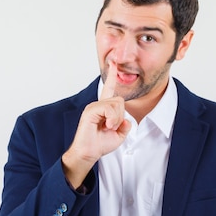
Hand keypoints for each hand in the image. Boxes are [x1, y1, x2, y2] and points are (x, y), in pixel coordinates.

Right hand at [62, 62, 130, 187]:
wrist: (89, 153)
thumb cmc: (100, 144)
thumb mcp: (119, 135)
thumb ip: (125, 125)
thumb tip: (126, 119)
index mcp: (104, 108)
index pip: (109, 89)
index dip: (111, 76)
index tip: (113, 63)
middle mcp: (98, 104)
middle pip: (120, 100)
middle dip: (121, 115)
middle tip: (113, 127)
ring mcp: (94, 106)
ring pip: (116, 104)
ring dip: (116, 118)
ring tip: (108, 127)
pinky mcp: (90, 110)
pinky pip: (108, 108)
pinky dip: (112, 119)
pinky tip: (107, 126)